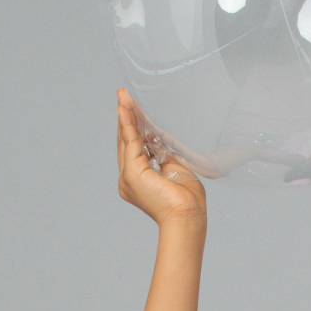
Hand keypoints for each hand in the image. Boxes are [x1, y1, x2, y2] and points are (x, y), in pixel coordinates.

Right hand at [116, 90, 206, 228]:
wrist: (187, 216)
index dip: (133, 127)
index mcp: (139, 180)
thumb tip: (156, 140)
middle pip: (126, 141)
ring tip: (123, 95)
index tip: (132, 108)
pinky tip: (126, 109)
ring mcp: (128, 176)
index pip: (134, 147)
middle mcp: (129, 179)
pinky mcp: (132, 173)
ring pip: (126, 139)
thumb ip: (163, 156)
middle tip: (123, 94)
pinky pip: (130, 142)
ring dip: (125, 115)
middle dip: (126, 116)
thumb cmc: (187, 201)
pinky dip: (128, 124)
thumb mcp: (174, 170)